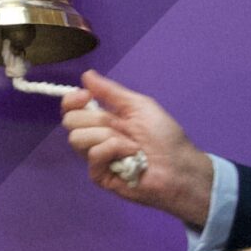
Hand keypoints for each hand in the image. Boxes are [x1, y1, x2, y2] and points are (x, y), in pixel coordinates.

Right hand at [60, 70, 212, 226]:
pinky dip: (114, 151)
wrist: (179, 166)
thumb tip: (86, 74)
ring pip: (77, 138)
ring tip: (132, 145)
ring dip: (108, 137)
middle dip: (97, 119)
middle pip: (70, 121)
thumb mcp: (139, 105)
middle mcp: (95, 137)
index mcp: (102, 119)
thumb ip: (111, 91)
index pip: (71, 108)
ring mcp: (96, 157)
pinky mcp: (99, 175)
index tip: (86, 96)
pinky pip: (93, 155)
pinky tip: (131, 158)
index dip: (72, 100)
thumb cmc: (164, 136)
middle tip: (121, 126)